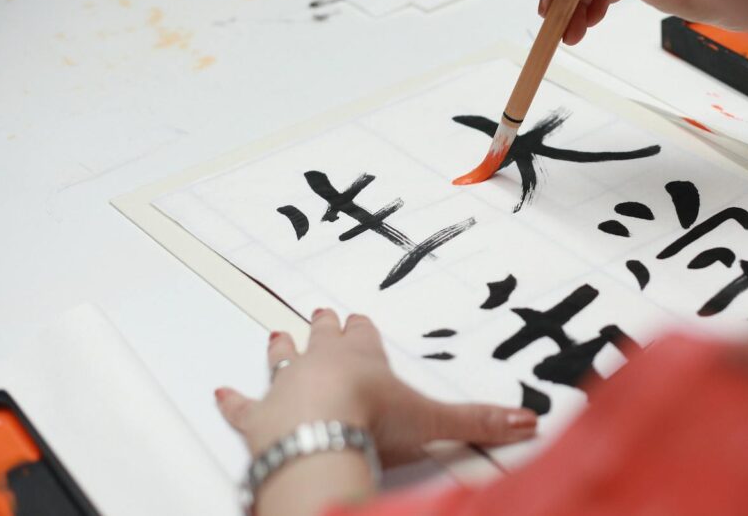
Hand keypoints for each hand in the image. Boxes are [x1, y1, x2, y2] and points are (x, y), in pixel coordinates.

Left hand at [215, 310, 537, 512]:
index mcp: (362, 357)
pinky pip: (241, 404)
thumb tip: (526, 421)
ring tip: (276, 335)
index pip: (362, 335)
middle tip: (319, 313)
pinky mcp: (257, 416)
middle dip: (322, 327)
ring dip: (280, 349)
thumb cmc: (371, 418)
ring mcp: (286, 386)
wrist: (320, 434)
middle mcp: (321, 363)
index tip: (358, 316)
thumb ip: (479, 422)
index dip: (361, 328)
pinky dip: (232, 400)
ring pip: (281, 359)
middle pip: (321, 338)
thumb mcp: (434, 420)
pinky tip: (220, 392)